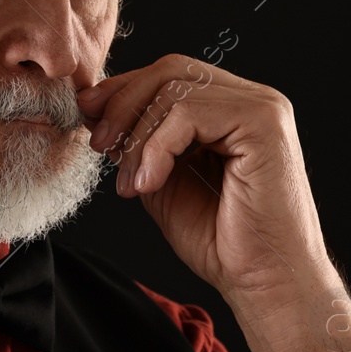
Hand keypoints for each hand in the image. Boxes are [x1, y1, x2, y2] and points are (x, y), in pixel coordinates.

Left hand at [75, 55, 350, 351]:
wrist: (262, 281)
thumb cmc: (221, 241)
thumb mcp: (160, 180)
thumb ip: (138, 142)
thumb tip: (96, 107)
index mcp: (230, 109)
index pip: (168, 75)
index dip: (121, 90)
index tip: (87, 117)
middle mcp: (251, 100)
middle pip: (169, 70)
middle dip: (122, 103)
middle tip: (100, 145)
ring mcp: (261, 108)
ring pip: (175, 89)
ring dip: (138, 136)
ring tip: (131, 183)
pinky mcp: (263, 124)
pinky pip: (188, 113)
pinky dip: (157, 147)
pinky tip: (150, 183)